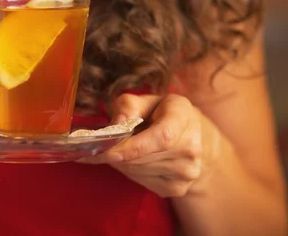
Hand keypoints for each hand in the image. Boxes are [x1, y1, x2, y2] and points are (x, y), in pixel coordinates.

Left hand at [78, 94, 220, 197]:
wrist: (190, 134)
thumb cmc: (161, 113)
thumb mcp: (145, 100)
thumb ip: (128, 106)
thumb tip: (116, 125)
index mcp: (184, 117)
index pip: (162, 137)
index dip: (133, 147)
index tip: (107, 152)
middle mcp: (191, 147)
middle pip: (145, 158)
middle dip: (117, 155)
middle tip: (95, 150)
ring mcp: (187, 171)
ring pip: (140, 172)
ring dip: (121, 163)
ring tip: (113, 151)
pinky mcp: (179, 188)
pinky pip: (144, 182)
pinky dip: (130, 172)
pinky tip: (129, 160)